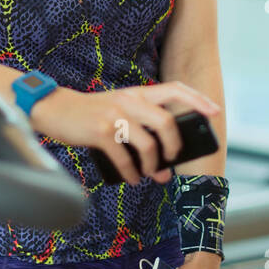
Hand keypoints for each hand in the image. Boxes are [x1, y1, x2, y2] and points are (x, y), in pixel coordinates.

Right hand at [31, 83, 220, 185]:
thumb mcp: (118, 106)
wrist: (55, 110)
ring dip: (153, 165)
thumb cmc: (91, 113)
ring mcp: (115, 115)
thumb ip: (140, 118)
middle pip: (166, 122)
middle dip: (175, 146)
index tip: (214, 112)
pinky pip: (125, 159)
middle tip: (172, 160)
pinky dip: (132, 173)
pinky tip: (132, 179)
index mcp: (137, 93)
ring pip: (148, 144)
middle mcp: (129, 100)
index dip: (197, 100)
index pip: (175, 89)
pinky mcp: (101, 132)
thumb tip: (164, 149)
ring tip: (151, 174)